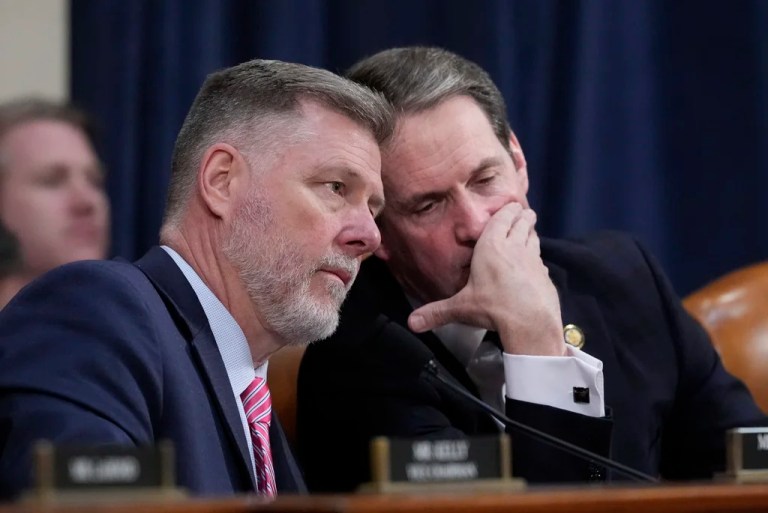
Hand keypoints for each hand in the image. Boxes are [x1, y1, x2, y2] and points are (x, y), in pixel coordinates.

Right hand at [408, 203, 564, 355]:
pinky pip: (540, 259)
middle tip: (522, 214)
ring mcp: (533, 259)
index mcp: (492, 245)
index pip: (503, 217)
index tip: (511, 205)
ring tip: (528, 230)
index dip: (508, 210)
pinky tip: (534, 263)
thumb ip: (436, 312)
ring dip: (530, 231)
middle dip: (522, 216)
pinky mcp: (545, 274)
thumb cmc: (493, 307)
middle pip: (522, 222)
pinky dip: (537, 256)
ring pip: (534, 236)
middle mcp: (514, 247)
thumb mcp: (461, 308)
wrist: (530, 322)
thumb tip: (412, 322)